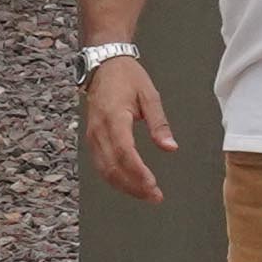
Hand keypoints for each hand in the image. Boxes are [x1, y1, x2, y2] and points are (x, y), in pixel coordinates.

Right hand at [84, 56, 174, 203]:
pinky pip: (100, 165)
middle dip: (134, 186)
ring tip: (145, 194)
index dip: (138, 173)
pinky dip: (114, 179)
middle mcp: (99, 130)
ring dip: (124, 186)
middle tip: (154, 196)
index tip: (153, 185)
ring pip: (105, 170)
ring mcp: (93, 136)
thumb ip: (159, 124)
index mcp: (114, 117)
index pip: (124, 153)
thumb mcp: (149, 96)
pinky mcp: (92, 139)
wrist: (103, 65)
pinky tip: (129, 184)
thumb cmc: (127, 77)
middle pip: (113, 167)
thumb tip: (170, 147)